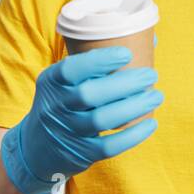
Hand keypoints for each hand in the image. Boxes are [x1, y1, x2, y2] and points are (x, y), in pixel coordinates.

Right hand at [1, 46, 162, 193]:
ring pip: (102, 120)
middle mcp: (57, 106)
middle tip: (151, 75)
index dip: (99, 61)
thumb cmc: (64, 102)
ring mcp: (68, 131)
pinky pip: (109, 146)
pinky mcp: (81, 153)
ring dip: (134, 107)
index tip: (127, 54)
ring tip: (156, 96)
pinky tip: (150, 123)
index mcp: (52, 82)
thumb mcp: (64, 81)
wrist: (37, 147)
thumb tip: (150, 39)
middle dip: (125, 84)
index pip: (71, 69)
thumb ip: (97, 63)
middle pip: (90, 94)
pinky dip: (133, 136)